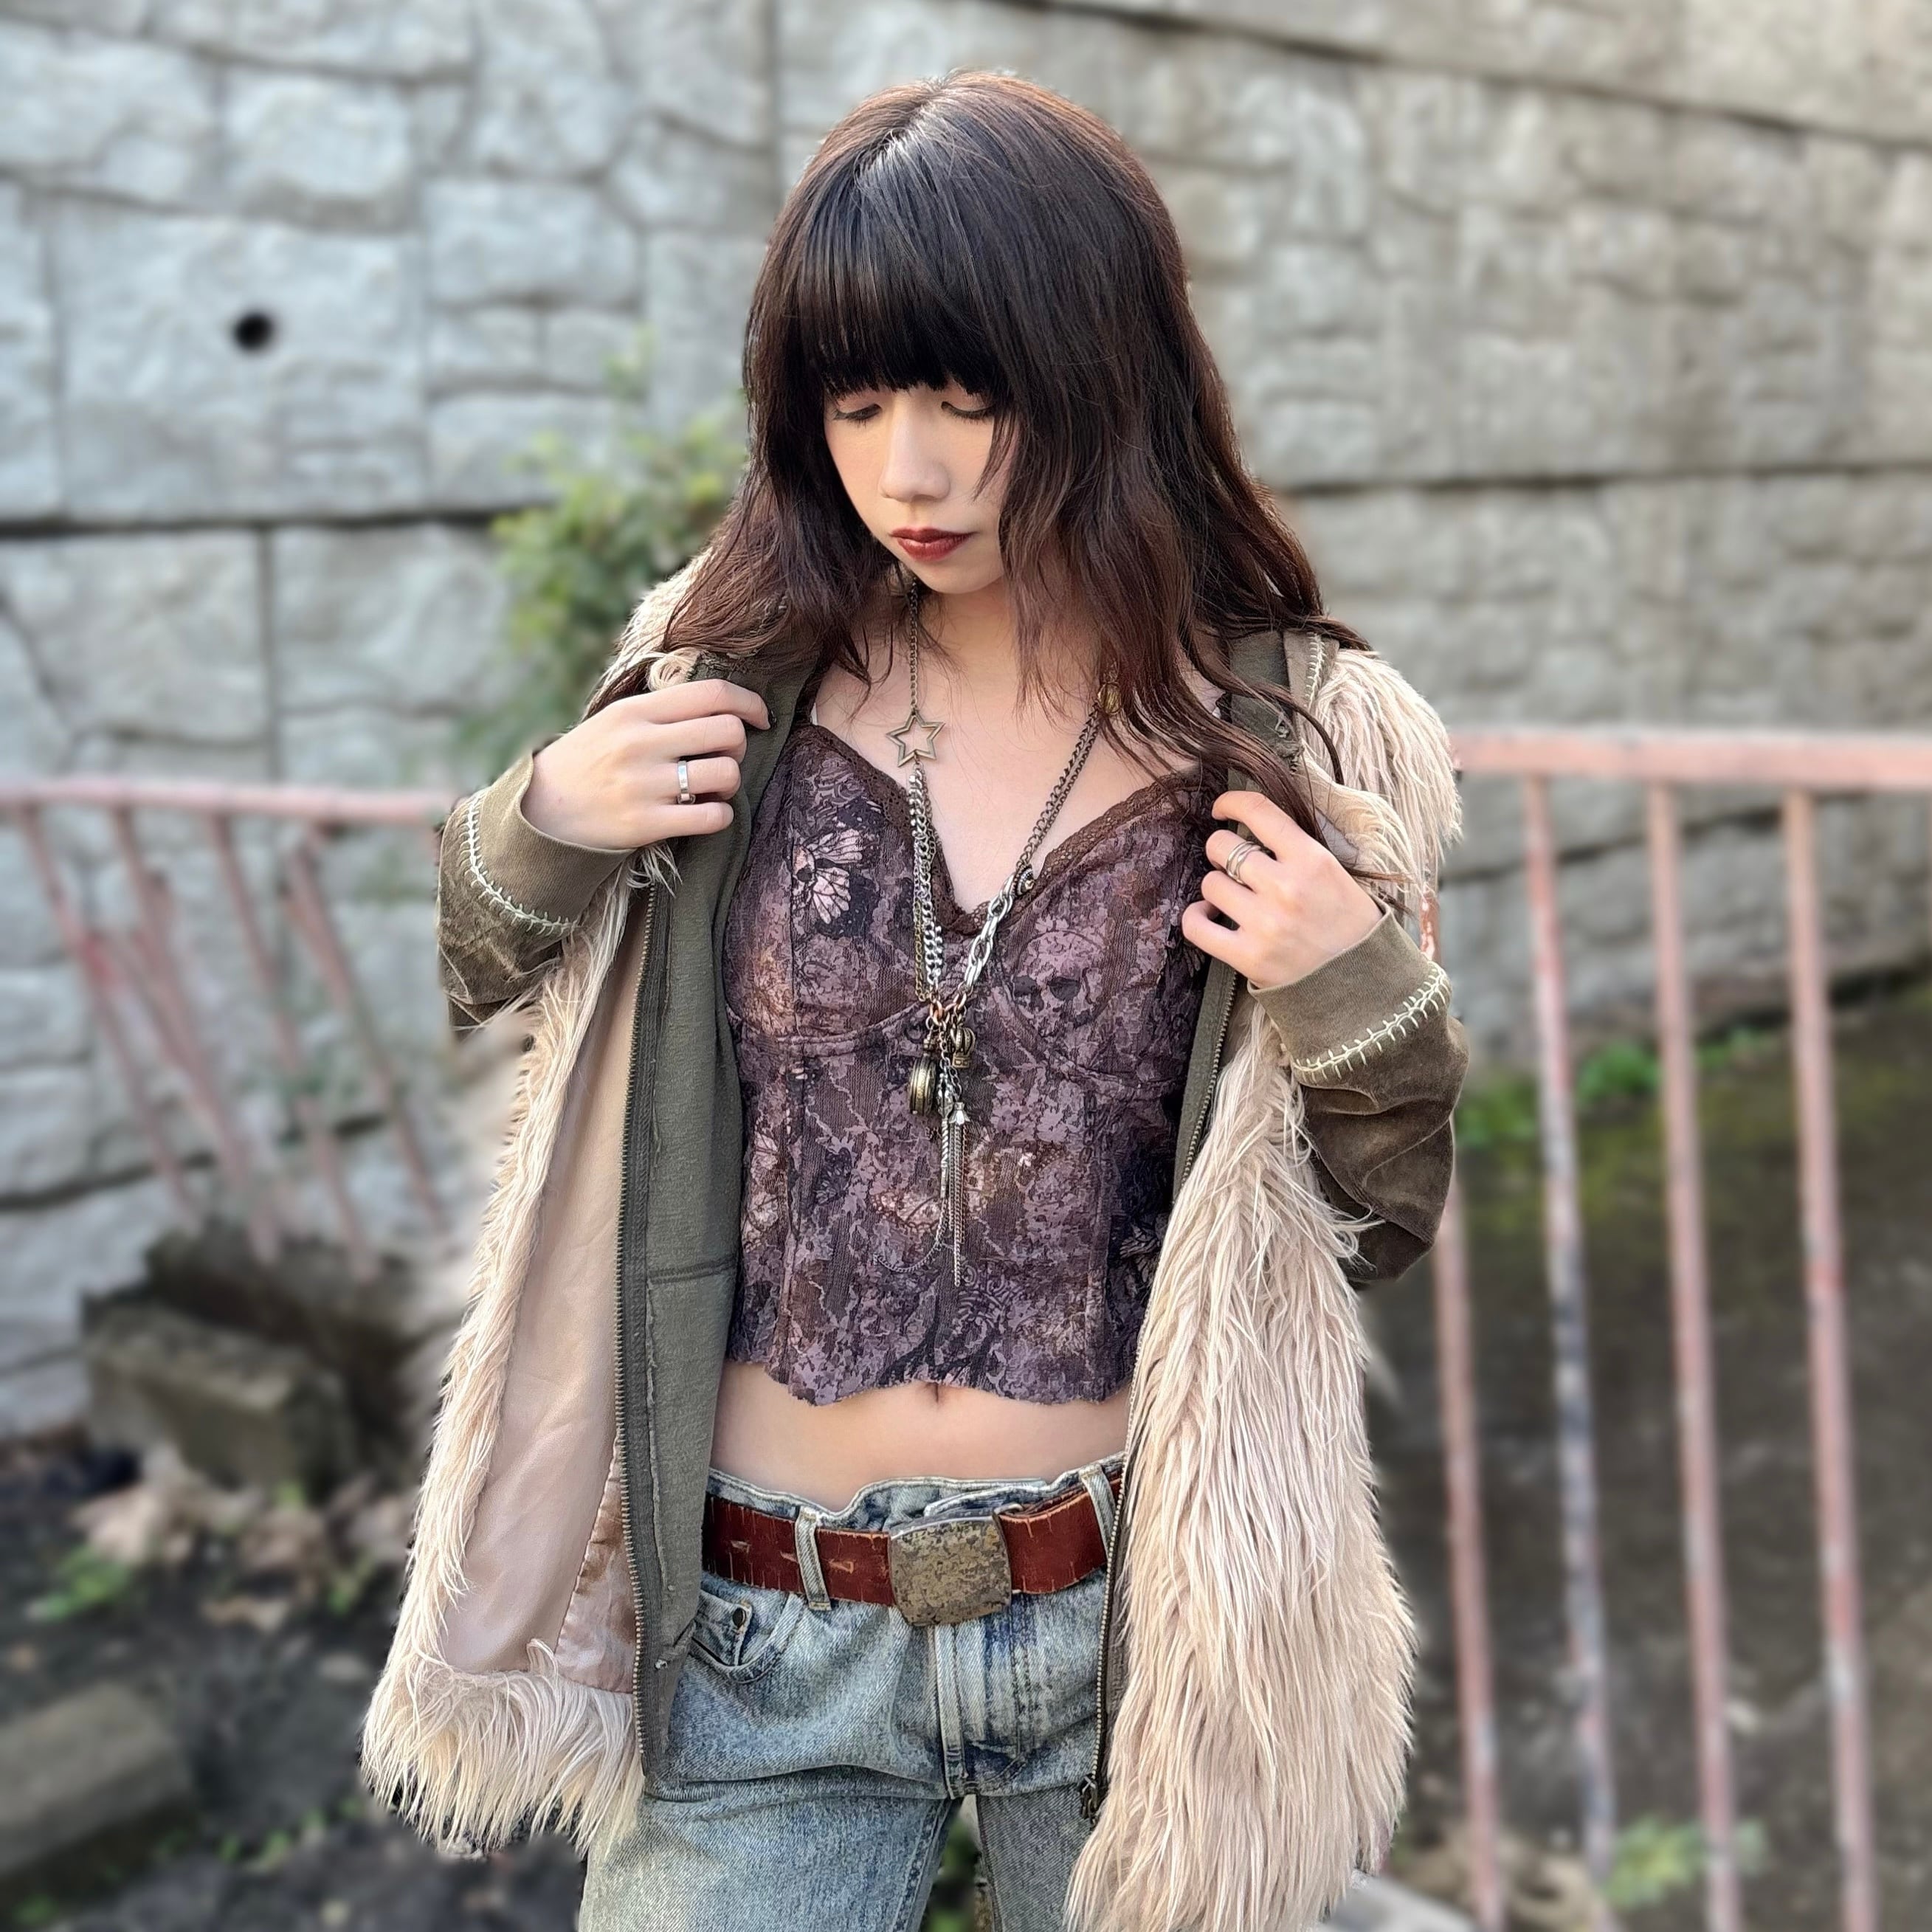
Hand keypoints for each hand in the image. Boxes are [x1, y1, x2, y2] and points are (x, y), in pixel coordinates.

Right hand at [522, 678, 770, 849]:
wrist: (540, 810)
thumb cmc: (588, 761)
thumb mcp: (616, 720)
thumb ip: (663, 709)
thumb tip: (722, 703)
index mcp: (636, 711)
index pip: (713, 693)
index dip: (750, 703)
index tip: (761, 717)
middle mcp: (640, 743)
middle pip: (729, 732)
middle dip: (738, 746)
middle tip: (722, 757)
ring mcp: (643, 785)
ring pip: (726, 774)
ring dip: (730, 783)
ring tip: (710, 787)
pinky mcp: (646, 824)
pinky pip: (712, 817)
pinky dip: (720, 815)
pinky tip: (705, 812)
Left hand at [1183, 790, 1382, 988]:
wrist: (1364, 983)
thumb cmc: (1351, 926)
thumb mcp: (1336, 873)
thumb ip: (1298, 851)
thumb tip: (1253, 829)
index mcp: (1312, 860)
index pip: (1258, 811)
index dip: (1231, 803)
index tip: (1222, 809)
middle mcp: (1285, 888)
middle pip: (1222, 846)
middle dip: (1221, 850)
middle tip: (1232, 864)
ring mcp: (1264, 923)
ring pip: (1210, 884)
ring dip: (1215, 887)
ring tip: (1231, 896)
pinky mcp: (1247, 956)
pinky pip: (1196, 926)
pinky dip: (1195, 917)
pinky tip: (1209, 915)